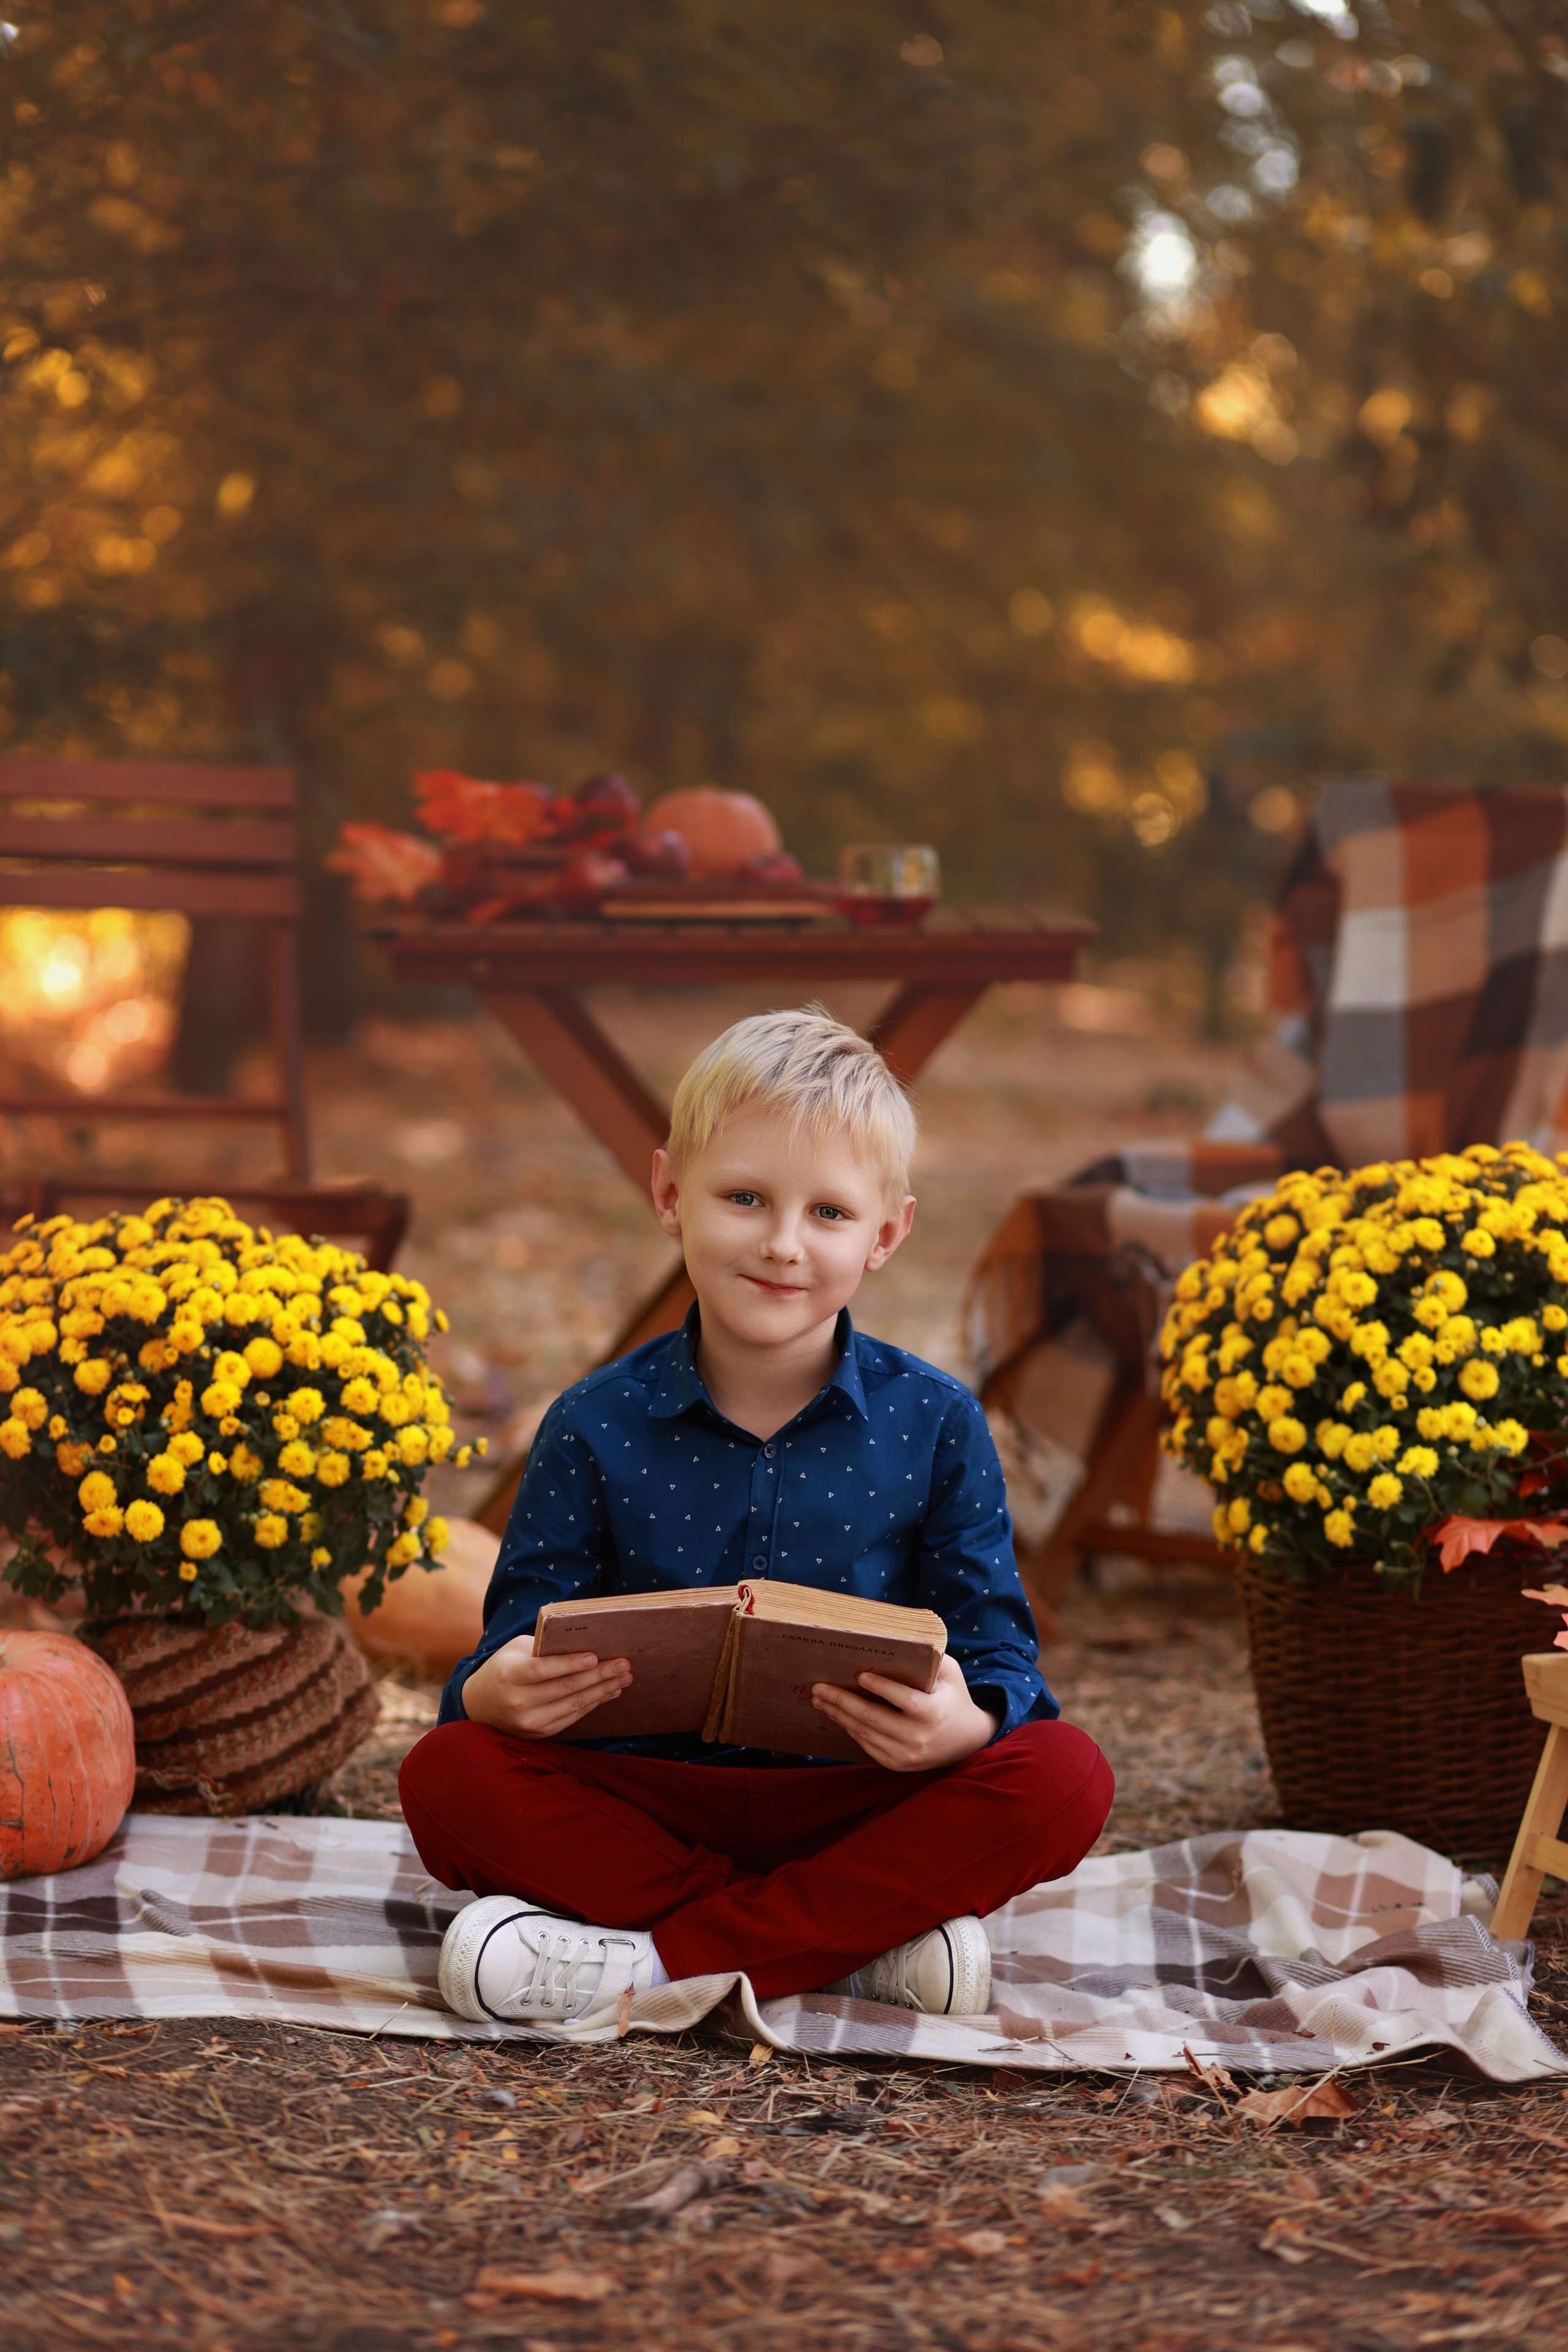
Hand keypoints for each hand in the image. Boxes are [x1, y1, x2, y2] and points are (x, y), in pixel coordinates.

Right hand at [460, 1633, 630, 1740]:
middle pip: (566, 1688)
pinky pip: (573, 1717)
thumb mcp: (516, 1651)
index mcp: (509, 1675)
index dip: (571, 1664)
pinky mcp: (540, 1733)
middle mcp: (518, 1701)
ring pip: (574, 1705)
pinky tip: (609, 1692)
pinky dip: (593, 1704)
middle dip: (599, 1675)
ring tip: (624, 1678)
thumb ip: (543, 1648)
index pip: (544, 1670)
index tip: (595, 1656)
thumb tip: (584, 1645)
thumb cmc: (504, 1668)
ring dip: (603, 1691)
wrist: (480, 1705)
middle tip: (624, 1664)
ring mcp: (529, 1721)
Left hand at [810, 1653, 999, 1771]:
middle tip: (819, 1687)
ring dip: (839, 1715)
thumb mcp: (950, 1674)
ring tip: (820, 1700)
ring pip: (865, 1733)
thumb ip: (930, 1659)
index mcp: (934, 1713)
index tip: (859, 1675)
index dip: (881, 1687)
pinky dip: (850, 1729)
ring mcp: (907, 1755)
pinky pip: (867, 1746)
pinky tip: (837, 1715)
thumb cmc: (953, 1697)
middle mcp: (919, 1738)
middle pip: (873, 1718)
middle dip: (842, 1701)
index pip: (904, 1699)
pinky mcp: (897, 1764)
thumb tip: (899, 1641)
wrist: (966, 1740)